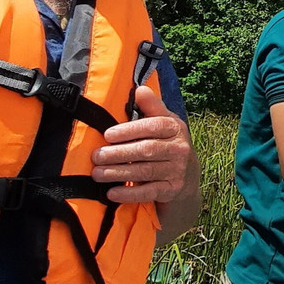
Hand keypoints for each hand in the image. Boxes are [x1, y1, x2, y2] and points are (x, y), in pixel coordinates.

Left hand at [91, 85, 195, 203]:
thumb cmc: (169, 146)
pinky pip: (149, 192)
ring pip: (145, 171)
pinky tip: (111, 193)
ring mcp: (177, 171)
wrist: (188, 180)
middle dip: (119, 154)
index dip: (130, 130)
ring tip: (96, 173)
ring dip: (118, 173)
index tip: (108, 135)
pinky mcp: (172, 190)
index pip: (154, 126)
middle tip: (96, 156)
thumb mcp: (166, 124)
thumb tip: (140, 89)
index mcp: (176, 129)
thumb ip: (152, 108)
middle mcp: (180, 149)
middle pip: (147, 150)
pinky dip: (129, 193)